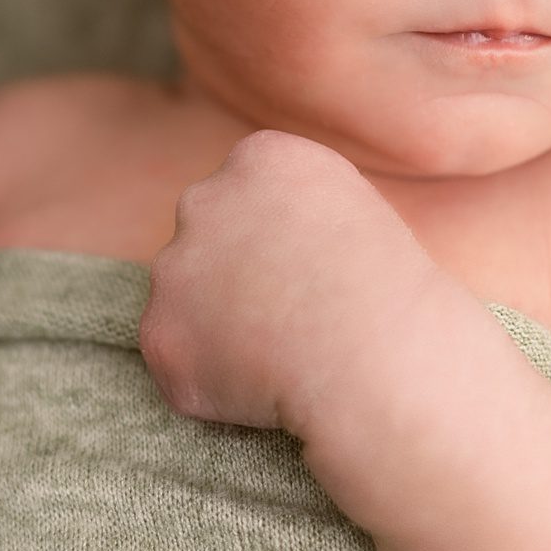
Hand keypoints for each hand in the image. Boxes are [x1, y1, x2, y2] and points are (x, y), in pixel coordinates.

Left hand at [138, 128, 441, 435]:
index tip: (307, 276)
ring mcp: (173, 268)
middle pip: (204, 239)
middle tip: (286, 319)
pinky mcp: (159, 333)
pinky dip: (210, 383)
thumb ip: (294, 210)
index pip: (245, 194)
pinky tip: (261, 392)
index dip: (274, 242)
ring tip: (281, 358)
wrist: (376, 354)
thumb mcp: (356, 211)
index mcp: (258, 159)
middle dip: (232, 277)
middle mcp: (203, 200)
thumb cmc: (390, 292)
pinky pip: (178, 361)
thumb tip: (271, 243)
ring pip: (184, 302)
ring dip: (218, 330)